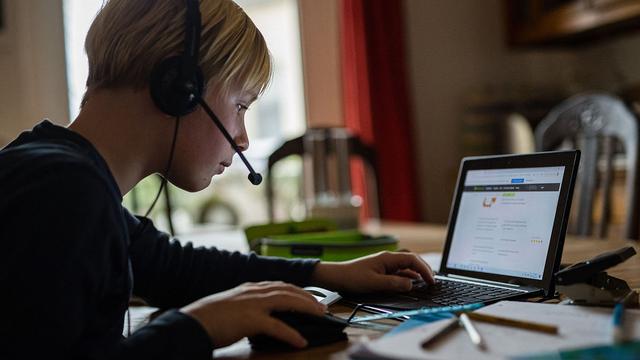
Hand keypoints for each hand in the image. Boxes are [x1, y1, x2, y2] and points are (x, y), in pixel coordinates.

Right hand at [181, 281, 325, 348]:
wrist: (192, 322)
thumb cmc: (208, 317)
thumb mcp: (231, 305)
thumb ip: (246, 306)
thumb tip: (260, 315)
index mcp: (249, 288)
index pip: (279, 284)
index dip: (297, 289)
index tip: (309, 295)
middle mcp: (253, 292)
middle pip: (288, 289)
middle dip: (308, 296)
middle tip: (322, 306)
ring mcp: (253, 304)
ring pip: (287, 301)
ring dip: (306, 307)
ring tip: (320, 315)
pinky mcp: (251, 320)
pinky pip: (277, 327)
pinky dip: (291, 334)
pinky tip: (301, 342)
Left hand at [310, 251, 434, 292]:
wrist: (337, 276)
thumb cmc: (352, 278)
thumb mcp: (374, 283)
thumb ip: (393, 284)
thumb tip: (411, 284)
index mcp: (388, 258)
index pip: (412, 259)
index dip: (424, 269)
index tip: (431, 281)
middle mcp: (388, 259)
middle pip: (412, 260)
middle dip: (424, 269)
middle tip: (432, 281)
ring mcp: (385, 264)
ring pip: (406, 265)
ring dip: (417, 272)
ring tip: (426, 282)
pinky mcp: (381, 270)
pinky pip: (399, 271)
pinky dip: (408, 276)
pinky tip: (411, 283)